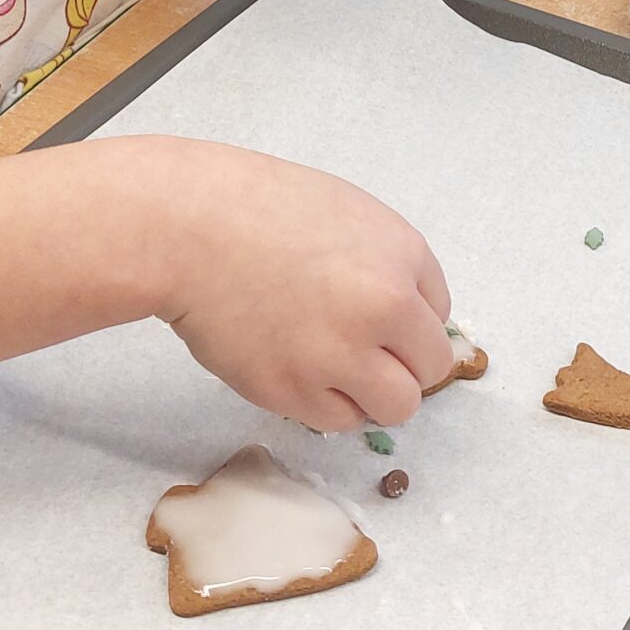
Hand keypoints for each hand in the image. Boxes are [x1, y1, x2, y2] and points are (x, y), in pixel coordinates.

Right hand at [152, 142, 453, 430]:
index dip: (409, 322)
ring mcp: (340, 354)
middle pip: (431, 368)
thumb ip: (388, 264)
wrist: (189, 228)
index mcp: (402, 256)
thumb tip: (410, 317)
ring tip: (336, 369)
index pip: (439, 316)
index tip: (377, 319)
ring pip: (397, 407)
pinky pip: (339, 420)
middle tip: (362, 352)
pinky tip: (299, 369)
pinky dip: (326, 404)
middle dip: (403, 365)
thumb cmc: (261, 209)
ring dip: (374, 395)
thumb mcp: (348, 215)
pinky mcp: (293, 391)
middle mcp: (384, 308)